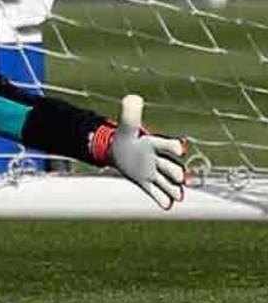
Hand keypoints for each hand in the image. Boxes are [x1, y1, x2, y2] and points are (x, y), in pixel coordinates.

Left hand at [95, 95, 187, 209]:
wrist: (121, 153)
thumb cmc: (127, 138)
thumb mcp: (126, 127)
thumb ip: (130, 114)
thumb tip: (132, 97)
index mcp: (154, 144)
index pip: (166, 144)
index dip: (173, 145)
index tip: (180, 148)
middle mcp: (159, 160)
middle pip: (171, 168)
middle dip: (176, 172)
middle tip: (181, 177)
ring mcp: (155, 173)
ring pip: (168, 183)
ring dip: (173, 189)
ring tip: (178, 195)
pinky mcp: (147, 184)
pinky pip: (157, 193)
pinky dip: (162, 199)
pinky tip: (167, 205)